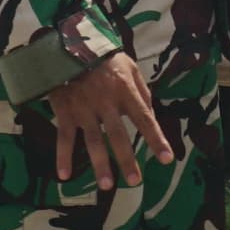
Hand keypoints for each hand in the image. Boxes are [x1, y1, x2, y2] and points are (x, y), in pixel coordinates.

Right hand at [46, 51, 174, 191]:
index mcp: (125, 91)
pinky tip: (64, 175)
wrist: (69, 44)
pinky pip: (64, 137)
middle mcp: (106, 102)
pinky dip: (62, 156)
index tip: (166, 159)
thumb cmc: (104, 57)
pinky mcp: (65, 111)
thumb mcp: (130, 67)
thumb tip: (150, 114)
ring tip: (106, 186)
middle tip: (135, 182)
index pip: (144, 119)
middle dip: (126, 160)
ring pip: (93, 140)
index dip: (156, 139)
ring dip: (99, 164)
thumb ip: (142, 91)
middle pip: (118, 135)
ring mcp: (84, 109)